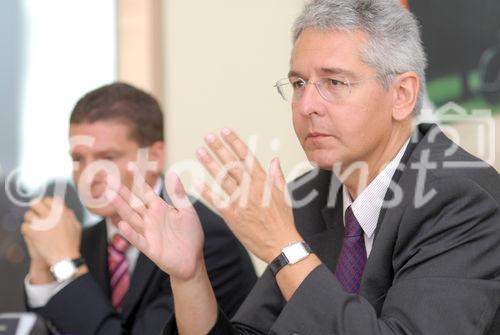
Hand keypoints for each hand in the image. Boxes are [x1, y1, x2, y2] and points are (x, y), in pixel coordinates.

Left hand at [21, 197, 81, 265]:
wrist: (64, 258)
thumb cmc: (71, 244)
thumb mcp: (76, 226)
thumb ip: (69, 214)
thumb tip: (63, 208)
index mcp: (61, 212)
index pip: (48, 200)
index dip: (45, 204)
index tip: (44, 208)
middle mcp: (50, 215)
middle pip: (36, 203)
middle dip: (35, 209)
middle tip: (36, 214)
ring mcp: (40, 223)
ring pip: (28, 215)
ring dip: (30, 220)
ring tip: (34, 226)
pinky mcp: (32, 232)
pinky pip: (24, 226)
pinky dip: (26, 230)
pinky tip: (32, 234)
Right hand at [108, 172, 204, 280]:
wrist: (192, 260)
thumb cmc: (190, 235)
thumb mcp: (187, 211)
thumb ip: (178, 194)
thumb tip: (173, 173)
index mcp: (159, 209)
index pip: (145, 191)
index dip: (138, 179)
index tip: (129, 164)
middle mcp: (150, 219)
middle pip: (133, 203)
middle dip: (121, 191)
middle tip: (108, 178)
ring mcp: (149, 233)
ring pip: (131, 218)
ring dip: (121, 207)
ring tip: (110, 195)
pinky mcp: (151, 248)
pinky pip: (138, 240)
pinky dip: (130, 234)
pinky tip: (121, 225)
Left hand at [195, 129, 301, 262]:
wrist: (280, 244)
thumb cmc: (283, 222)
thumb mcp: (284, 195)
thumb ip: (277, 176)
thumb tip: (274, 160)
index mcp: (263, 182)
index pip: (247, 156)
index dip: (235, 142)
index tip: (226, 131)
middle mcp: (251, 189)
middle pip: (232, 164)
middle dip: (219, 148)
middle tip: (208, 137)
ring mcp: (241, 201)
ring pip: (223, 178)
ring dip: (210, 164)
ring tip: (199, 152)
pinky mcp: (233, 216)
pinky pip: (217, 200)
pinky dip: (206, 191)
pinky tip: (196, 181)